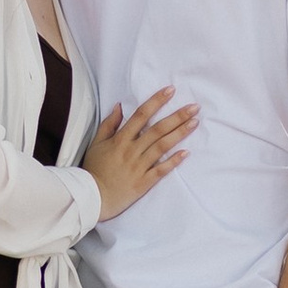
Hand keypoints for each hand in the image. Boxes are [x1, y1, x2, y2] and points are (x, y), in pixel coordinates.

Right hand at [84, 86, 195, 219]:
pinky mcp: (144, 182)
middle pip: (157, 129)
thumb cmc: (94, 169)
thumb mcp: (96, 143)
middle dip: (177, 116)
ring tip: (195, 122)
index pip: (141, 115)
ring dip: (179, 133)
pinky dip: (173, 161)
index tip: (171, 90)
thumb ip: (109, 124)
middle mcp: (132, 150)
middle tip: (194, 107)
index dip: (157, 101)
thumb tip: (119, 106)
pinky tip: (186, 152)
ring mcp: (139, 166)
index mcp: (120, 139)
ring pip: (162, 147)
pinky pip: (161, 170)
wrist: (92, 197)